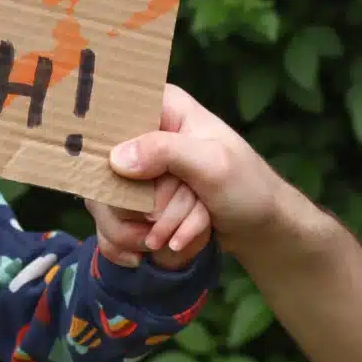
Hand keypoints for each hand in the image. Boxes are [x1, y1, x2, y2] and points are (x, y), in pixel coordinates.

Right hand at [106, 83, 283, 255]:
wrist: (260, 230)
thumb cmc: (248, 188)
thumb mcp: (214, 165)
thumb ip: (167, 152)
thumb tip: (117, 158)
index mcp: (163, 108)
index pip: (110, 116)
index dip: (108, 150)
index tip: (120, 180)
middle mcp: (144, 135)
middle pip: (101, 168)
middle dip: (130, 206)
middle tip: (156, 221)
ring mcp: (137, 172)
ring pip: (103, 202)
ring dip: (136, 230)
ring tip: (166, 241)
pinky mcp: (136, 203)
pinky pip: (111, 226)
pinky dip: (130, 245)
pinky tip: (150, 253)